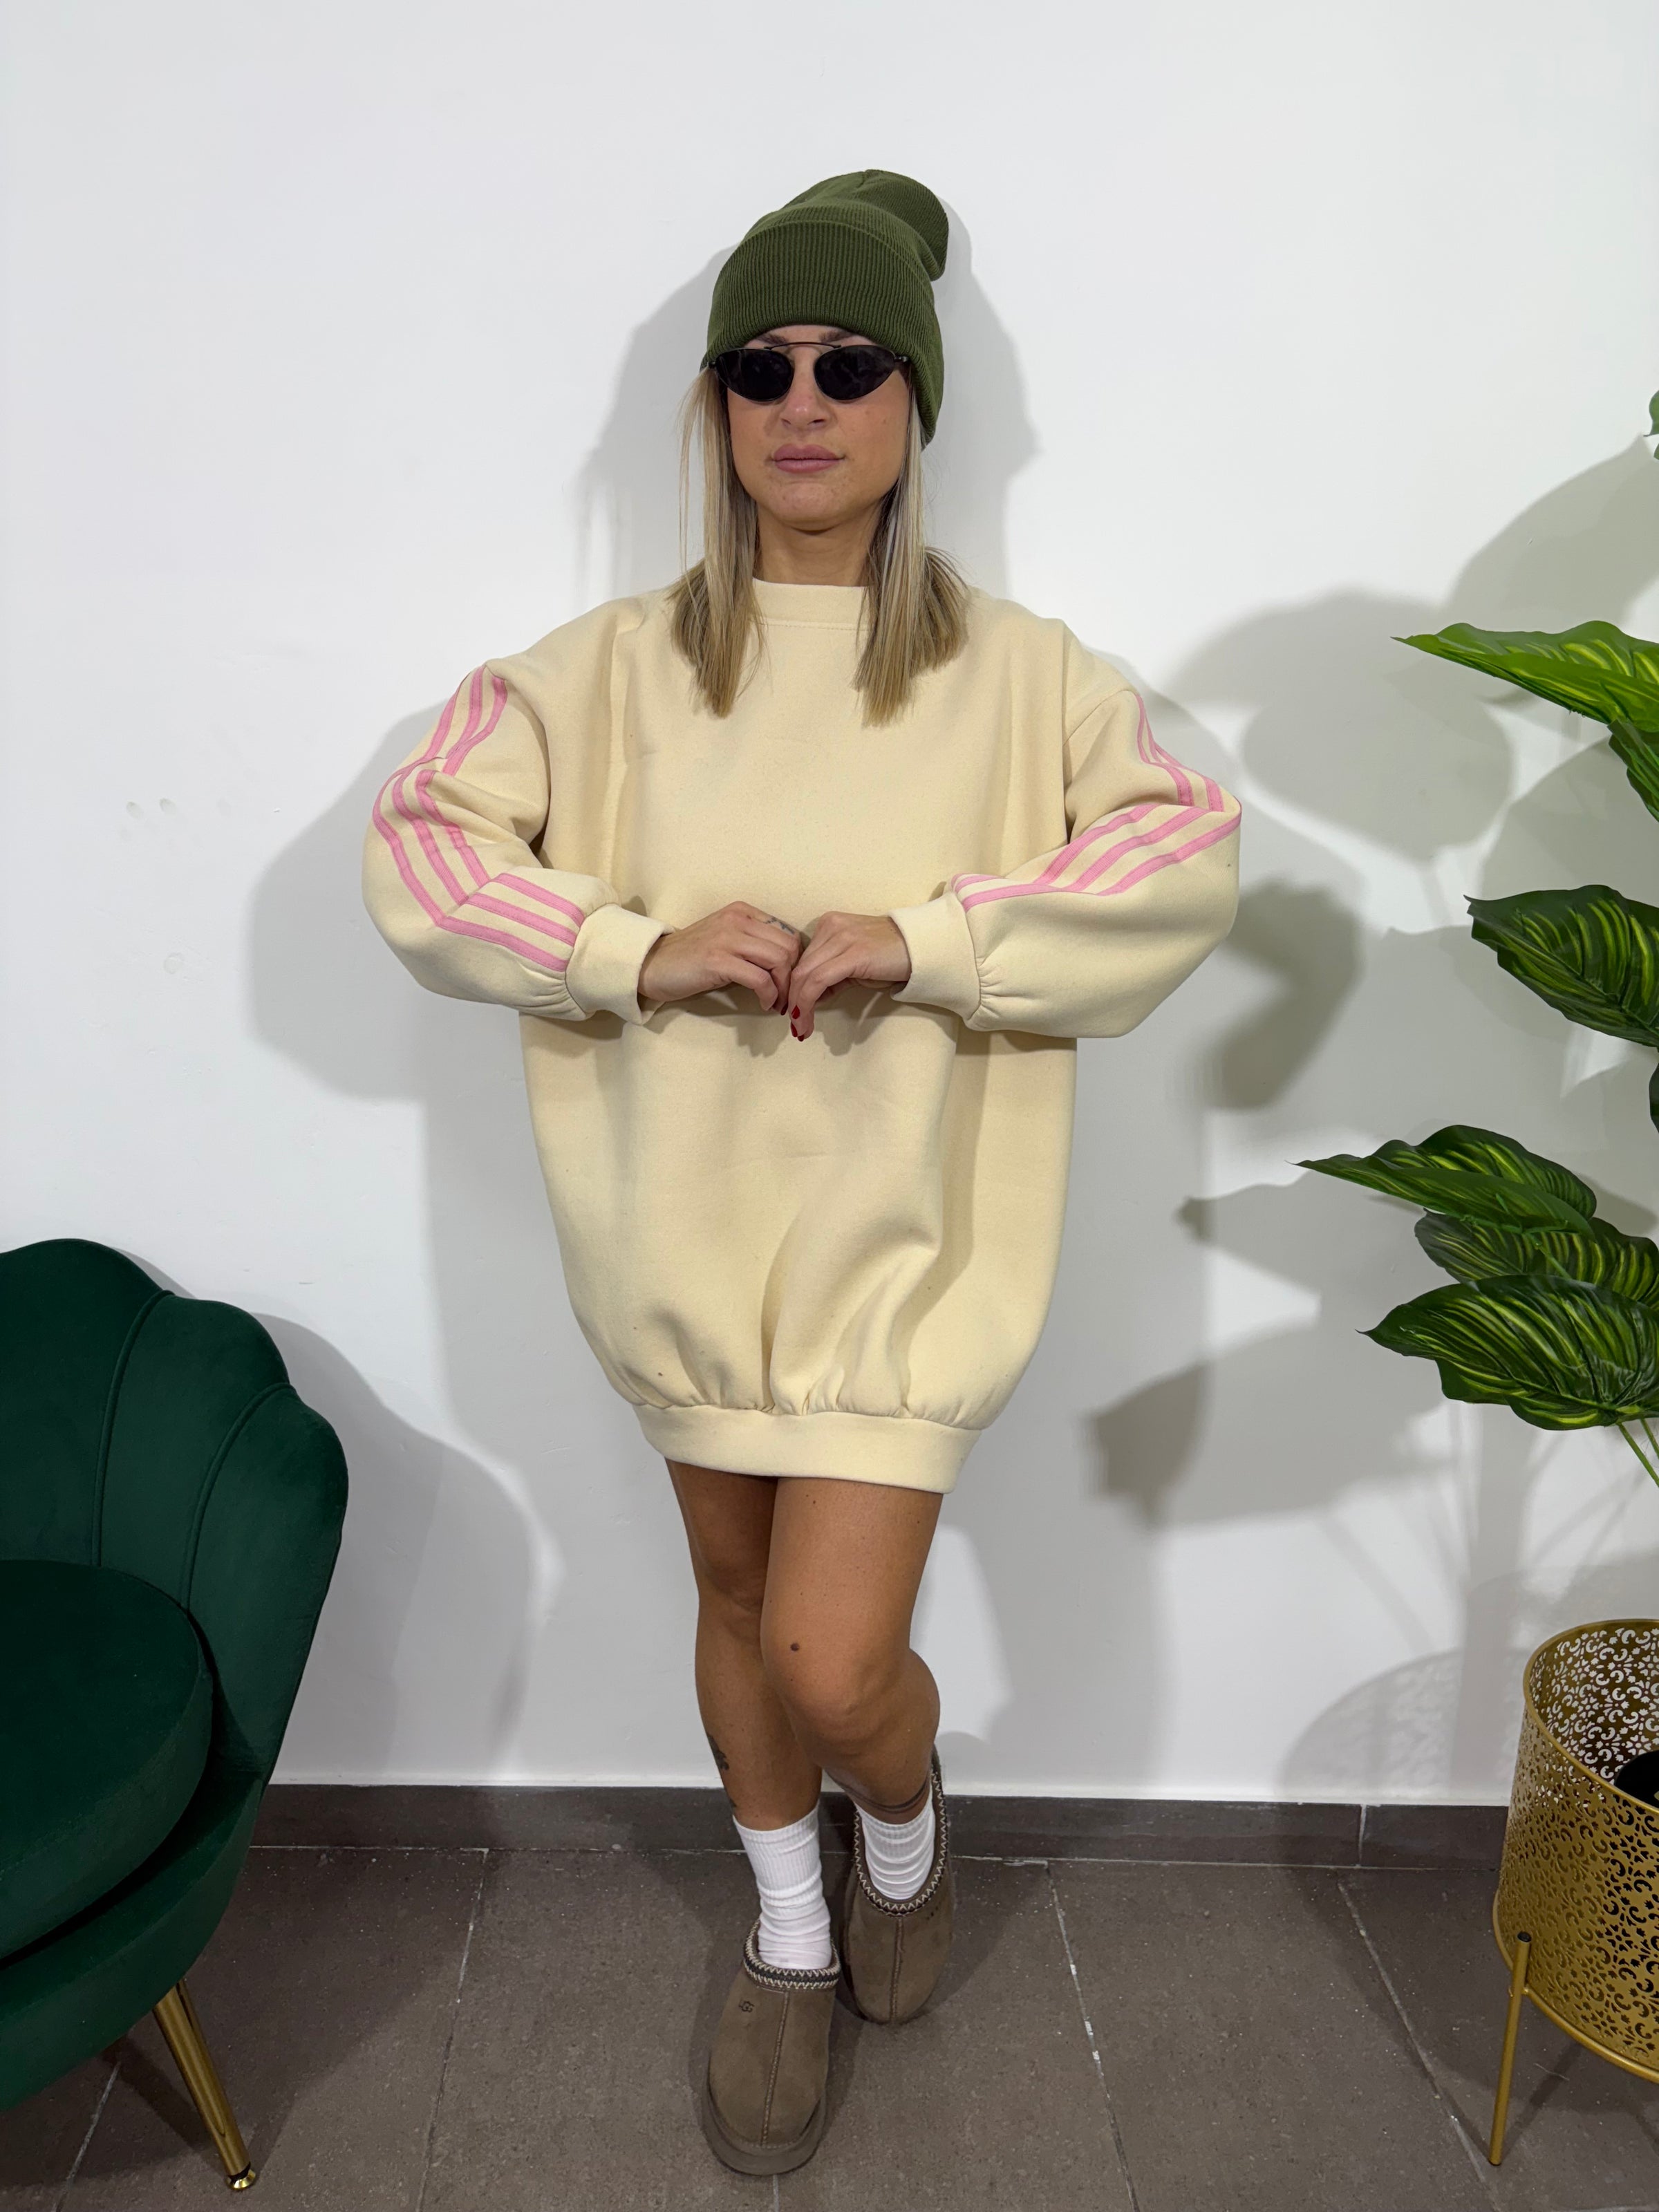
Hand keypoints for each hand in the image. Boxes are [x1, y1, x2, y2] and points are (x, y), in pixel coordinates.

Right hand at [638, 902, 800, 1012]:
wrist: (652, 964)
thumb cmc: (690, 957)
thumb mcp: (726, 939)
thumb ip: (753, 943)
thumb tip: (788, 964)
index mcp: (743, 911)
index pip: (788, 933)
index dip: (797, 962)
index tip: (792, 983)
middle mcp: (738, 919)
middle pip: (789, 946)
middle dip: (795, 976)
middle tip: (789, 997)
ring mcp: (727, 938)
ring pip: (779, 960)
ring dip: (784, 988)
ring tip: (778, 1003)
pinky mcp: (717, 960)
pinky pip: (760, 978)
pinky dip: (769, 995)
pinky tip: (764, 1003)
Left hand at [788, 912, 911, 1037]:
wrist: (923, 948)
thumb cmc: (892, 957)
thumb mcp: (855, 963)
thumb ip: (832, 975)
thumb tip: (813, 996)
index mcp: (829, 925)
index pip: (801, 961)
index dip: (793, 988)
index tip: (793, 1010)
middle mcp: (831, 927)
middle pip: (798, 969)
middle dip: (792, 1000)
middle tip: (795, 1025)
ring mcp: (841, 938)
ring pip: (805, 976)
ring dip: (799, 1006)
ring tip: (801, 1028)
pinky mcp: (853, 954)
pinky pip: (818, 981)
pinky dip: (808, 1002)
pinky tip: (808, 1018)